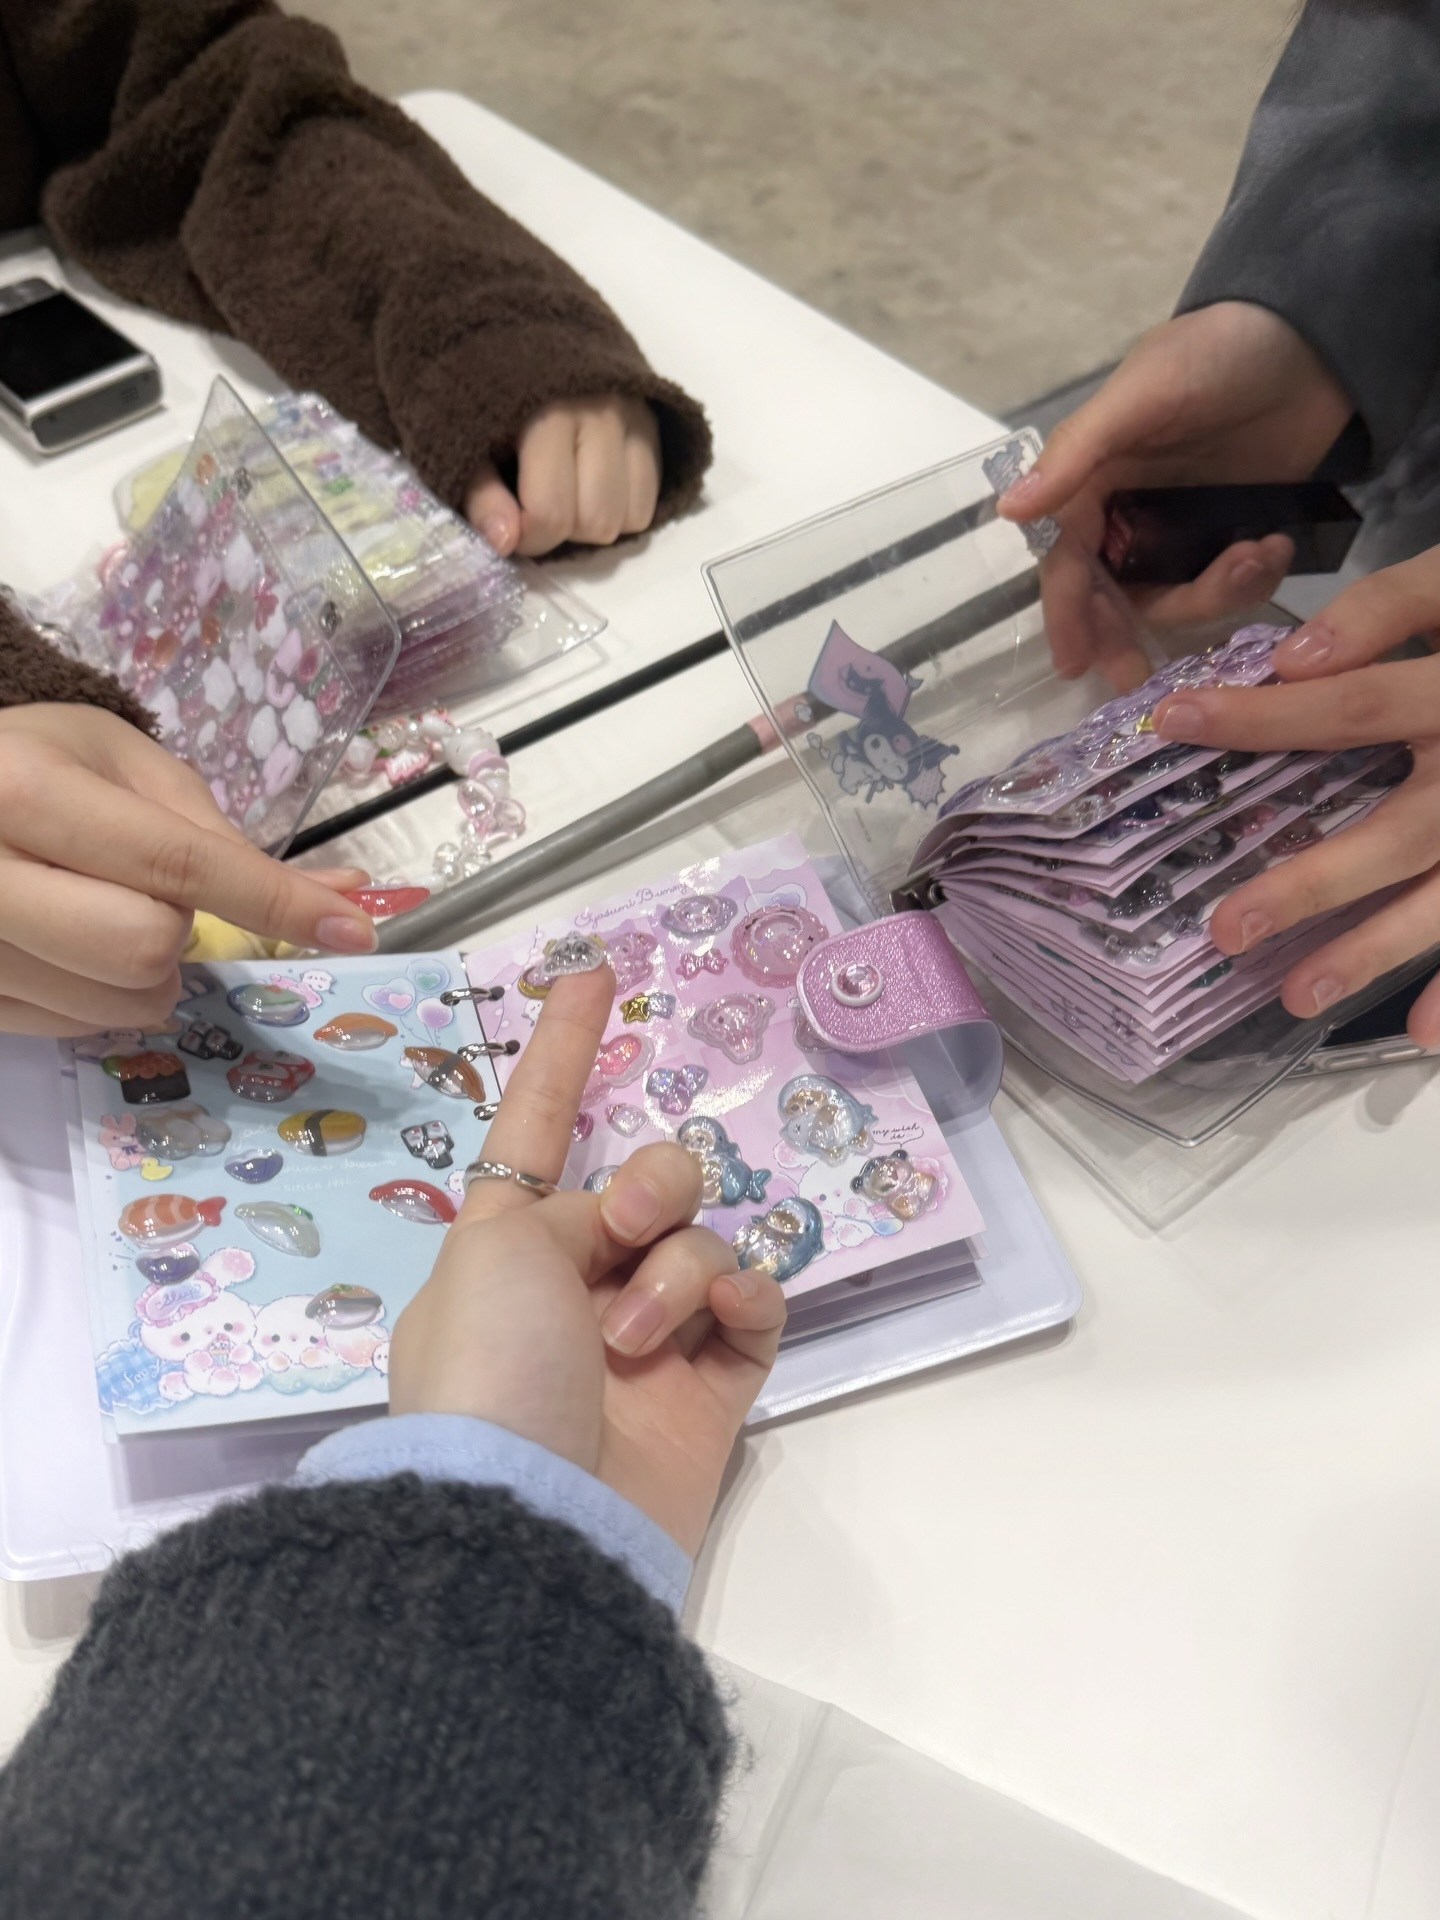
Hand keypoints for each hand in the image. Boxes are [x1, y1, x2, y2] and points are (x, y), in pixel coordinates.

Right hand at [0, 704, 375, 1036]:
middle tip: (146, 892)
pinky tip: (64, 945)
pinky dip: (96, 996)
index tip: (353, 929)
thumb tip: (340, 895)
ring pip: (116, 1001)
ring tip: (96, 911)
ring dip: (142, 972)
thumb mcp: (119, 763)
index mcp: (24, 792)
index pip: (177, 863)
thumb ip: (217, 832)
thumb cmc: (29, 764)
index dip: (274, 901)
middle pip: (145, 947)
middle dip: (177, 932)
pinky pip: (70, 1028)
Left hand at [389, 967, 786, 1554]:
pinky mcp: (712, 1391)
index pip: (536, 1127)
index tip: (592, 973)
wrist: (534, 1522)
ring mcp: (650, 1339)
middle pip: (650, 1180)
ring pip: (704, 1240)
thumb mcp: (491, 1252)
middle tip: (630, 1224)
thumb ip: (554, 1201)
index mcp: (504, 1247)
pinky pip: (753, 1303)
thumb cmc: (489, 1370)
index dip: (560, 1050)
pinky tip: (717, 1321)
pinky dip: (740, 1296)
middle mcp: (577, 1284)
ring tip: (635, 1334)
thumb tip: (611, 1243)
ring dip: (676, 1268)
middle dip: (652, 1184)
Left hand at [465, 395, 661, 557]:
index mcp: (547, 415)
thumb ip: (480, 493)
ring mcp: (634, 417)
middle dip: (564, 532)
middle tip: (537, 510)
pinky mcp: (652, 422)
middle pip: (598, 522)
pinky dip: (621, 509)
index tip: (508, 527)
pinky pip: (649, 498)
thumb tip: (503, 543)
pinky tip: (591, 488)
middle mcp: (601, 414)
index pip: (552, 512)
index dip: (528, 538)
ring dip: (596, 522)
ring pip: (631, 516)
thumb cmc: (484, 390)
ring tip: (567, 497)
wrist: (520, 328)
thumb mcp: (463, 438)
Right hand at [998, 302, 1353, 688]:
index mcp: (1094, 476)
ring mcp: (1183, 525)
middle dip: (1124, 633)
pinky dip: (1249, 578)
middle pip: (1113, 592)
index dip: (1068, 610)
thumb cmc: (1220, 352)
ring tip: (1254, 557)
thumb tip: (1008, 511)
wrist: (1320, 337)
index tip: (1074, 663)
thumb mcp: (1144, 393)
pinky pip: (1228, 583)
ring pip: (1175, 594)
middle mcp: (1130, 508)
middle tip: (1136, 675)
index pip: (1069, 557)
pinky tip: (1273, 545)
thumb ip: (1078, 453)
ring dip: (1210, 594)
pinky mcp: (1232, 531)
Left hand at [1151, 553, 1439, 1044]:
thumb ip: (1391, 608)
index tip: (1173, 722)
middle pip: (1398, 835)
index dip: (1264, 717)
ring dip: (1376, 952)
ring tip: (1295, 996)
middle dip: (1314, 886)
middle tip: (1227, 928)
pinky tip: (1424, 1031)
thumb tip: (1296, 657)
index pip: (1353, 710)